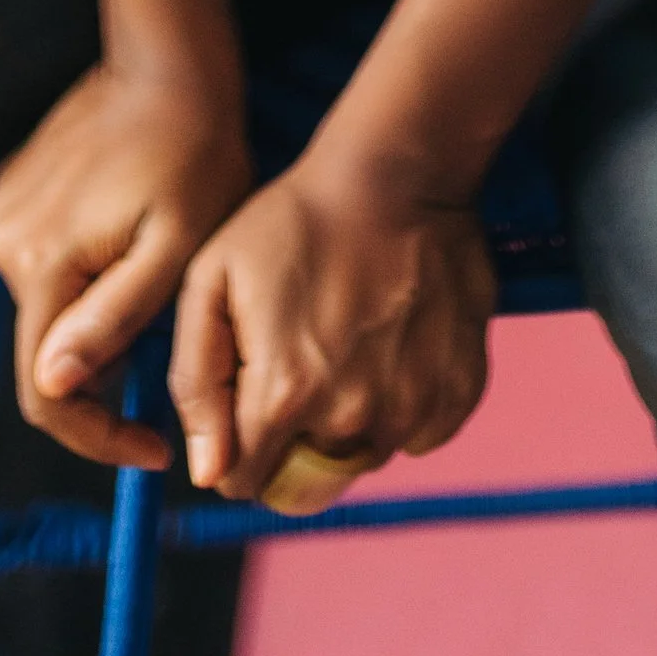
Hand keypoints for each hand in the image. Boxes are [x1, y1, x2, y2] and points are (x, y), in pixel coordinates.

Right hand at [0, 58, 252, 471]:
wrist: (170, 63)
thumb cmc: (194, 155)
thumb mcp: (176, 247)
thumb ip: (114, 317)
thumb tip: (51, 382)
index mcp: (42, 261)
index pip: (46, 392)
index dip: (98, 437)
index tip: (156, 444)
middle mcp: (5, 241)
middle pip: (47, 352)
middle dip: (106, 372)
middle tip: (169, 346)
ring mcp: (5, 213)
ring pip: (47, 309)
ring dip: (95, 322)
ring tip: (154, 280)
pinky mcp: (15, 193)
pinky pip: (46, 264)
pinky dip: (85, 278)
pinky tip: (129, 243)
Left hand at [167, 147, 494, 507]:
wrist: (394, 172)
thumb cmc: (294, 219)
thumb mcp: (211, 281)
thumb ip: (197, 384)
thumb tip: (210, 474)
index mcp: (286, 395)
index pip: (245, 482)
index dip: (234, 451)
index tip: (244, 403)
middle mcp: (353, 417)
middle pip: (309, 483)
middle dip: (292, 448)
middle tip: (299, 371)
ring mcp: (414, 406)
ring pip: (366, 456)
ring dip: (350, 421)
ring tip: (347, 341)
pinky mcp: (459, 389)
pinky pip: (421, 433)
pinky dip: (404, 405)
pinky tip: (391, 344)